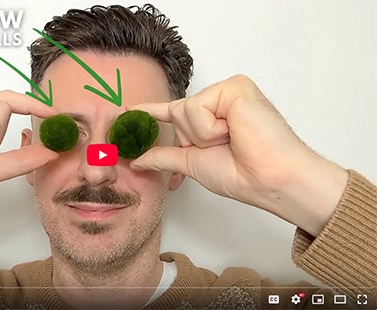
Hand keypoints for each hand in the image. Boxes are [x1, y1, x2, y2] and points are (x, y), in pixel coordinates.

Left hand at [129, 75, 347, 235]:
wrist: (269, 179)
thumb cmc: (242, 175)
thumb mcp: (193, 164)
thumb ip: (165, 158)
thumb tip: (137, 160)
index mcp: (213, 117)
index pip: (175, 113)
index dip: (152, 113)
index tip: (129, 112)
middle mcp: (220, 101)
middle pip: (177, 113)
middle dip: (191, 140)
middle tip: (222, 148)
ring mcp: (228, 92)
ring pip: (184, 111)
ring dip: (203, 136)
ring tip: (232, 140)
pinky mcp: (235, 87)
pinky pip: (198, 107)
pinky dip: (210, 129)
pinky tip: (234, 132)